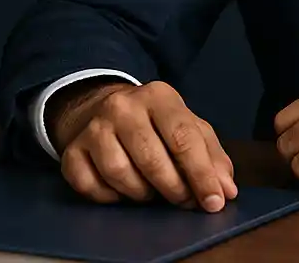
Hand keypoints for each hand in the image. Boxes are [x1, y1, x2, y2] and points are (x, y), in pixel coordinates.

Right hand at [47, 79, 237, 211]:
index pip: (183, 137)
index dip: (201, 174)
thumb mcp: (189, 128)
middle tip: (184, 201)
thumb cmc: (156, 125)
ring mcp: (93, 128)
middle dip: (174, 189)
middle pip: (152, 159)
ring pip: (120, 174)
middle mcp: (122, 106)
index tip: (213, 202)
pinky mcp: (72, 151)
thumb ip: (212, 157)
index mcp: (158, 96)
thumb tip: (226, 190)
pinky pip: (91, 187)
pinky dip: (109, 197)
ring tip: (151, 190)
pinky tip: (121, 189)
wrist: (102, 108)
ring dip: (141, 193)